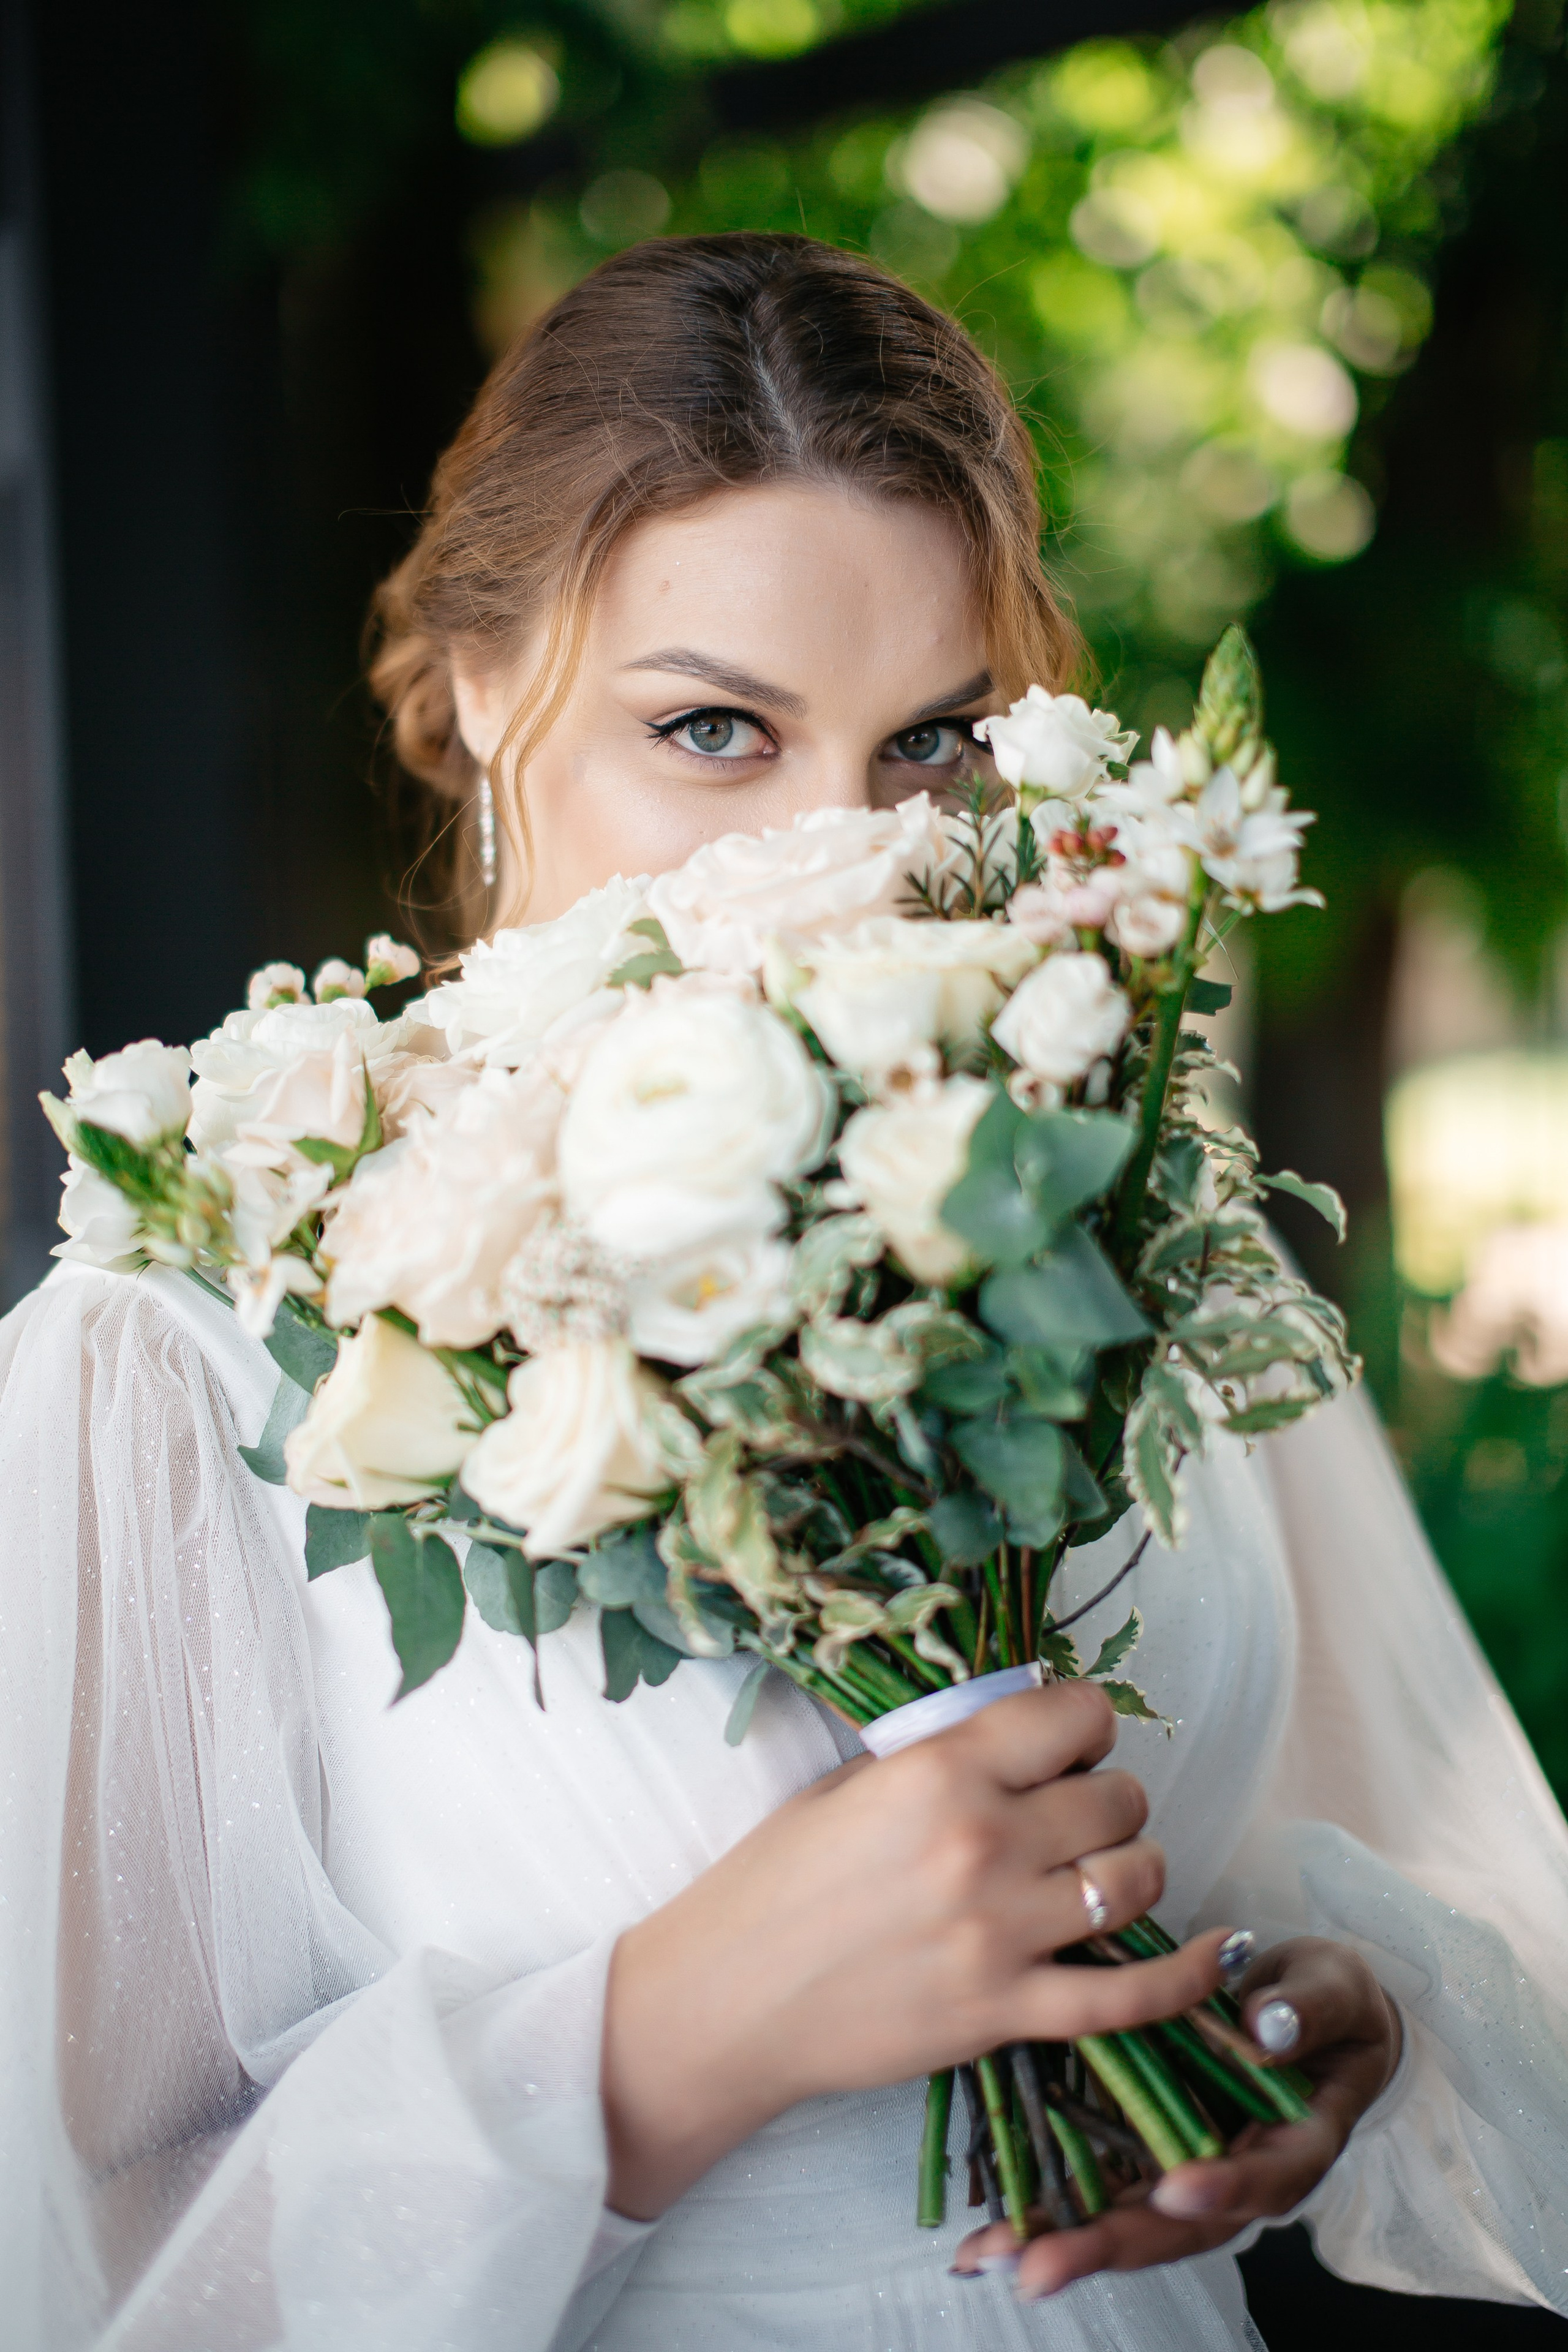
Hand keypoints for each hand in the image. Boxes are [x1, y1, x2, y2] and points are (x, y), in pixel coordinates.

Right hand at [602, 1682, 1231, 2218]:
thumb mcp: (851, 1785)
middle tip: (1078, 1813)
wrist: (727, 1998)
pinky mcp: (1005, 2013)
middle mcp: (981, 1844)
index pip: (1073, 1716)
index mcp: (939, 1771)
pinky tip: (1215, 1954)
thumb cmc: (776, 1881)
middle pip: (1116, 1797)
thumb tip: (1027, 1733)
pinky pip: (1131, 1996)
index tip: (1072, 1740)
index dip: (1087, 1723)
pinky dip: (1187, 1976)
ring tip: (1103, 1871)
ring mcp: (999, 1934)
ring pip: (1135, 1878)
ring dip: (1134, 1868)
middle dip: (1108, 1797)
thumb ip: (944, 1758)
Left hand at [953, 1935, 1402, 2299]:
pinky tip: (993, 2234)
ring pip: (1129, 2218)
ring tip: (994, 2254)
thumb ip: (1307, 2011)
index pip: (1265, 2179)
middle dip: (1109, 2244)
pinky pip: (1100, 2187)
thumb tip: (1270, 2026)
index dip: (1224, 2188)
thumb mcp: (1329, 1993)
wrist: (1308, 2010)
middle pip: (1179, 2225)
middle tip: (1041, 2265)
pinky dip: (1049, 2210)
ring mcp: (1188, 2169)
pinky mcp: (1146, 2151)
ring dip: (1061, 2241)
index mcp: (1295, 2143)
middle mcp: (1239, 2173)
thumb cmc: (1323, 2001)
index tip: (1177, 2190)